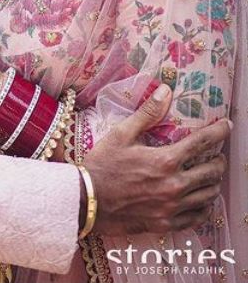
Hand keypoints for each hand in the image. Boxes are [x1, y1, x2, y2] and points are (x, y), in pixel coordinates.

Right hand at [84, 84, 230, 235]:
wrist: (87, 200)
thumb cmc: (103, 164)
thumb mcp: (121, 134)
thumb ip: (147, 113)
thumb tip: (166, 91)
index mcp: (165, 160)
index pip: (202, 142)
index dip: (219, 132)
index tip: (227, 125)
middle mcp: (174, 185)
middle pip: (212, 172)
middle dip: (218, 160)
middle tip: (216, 154)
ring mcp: (172, 207)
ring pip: (209, 195)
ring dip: (213, 183)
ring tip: (210, 175)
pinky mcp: (167, 223)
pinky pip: (198, 217)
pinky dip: (204, 207)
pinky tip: (200, 200)